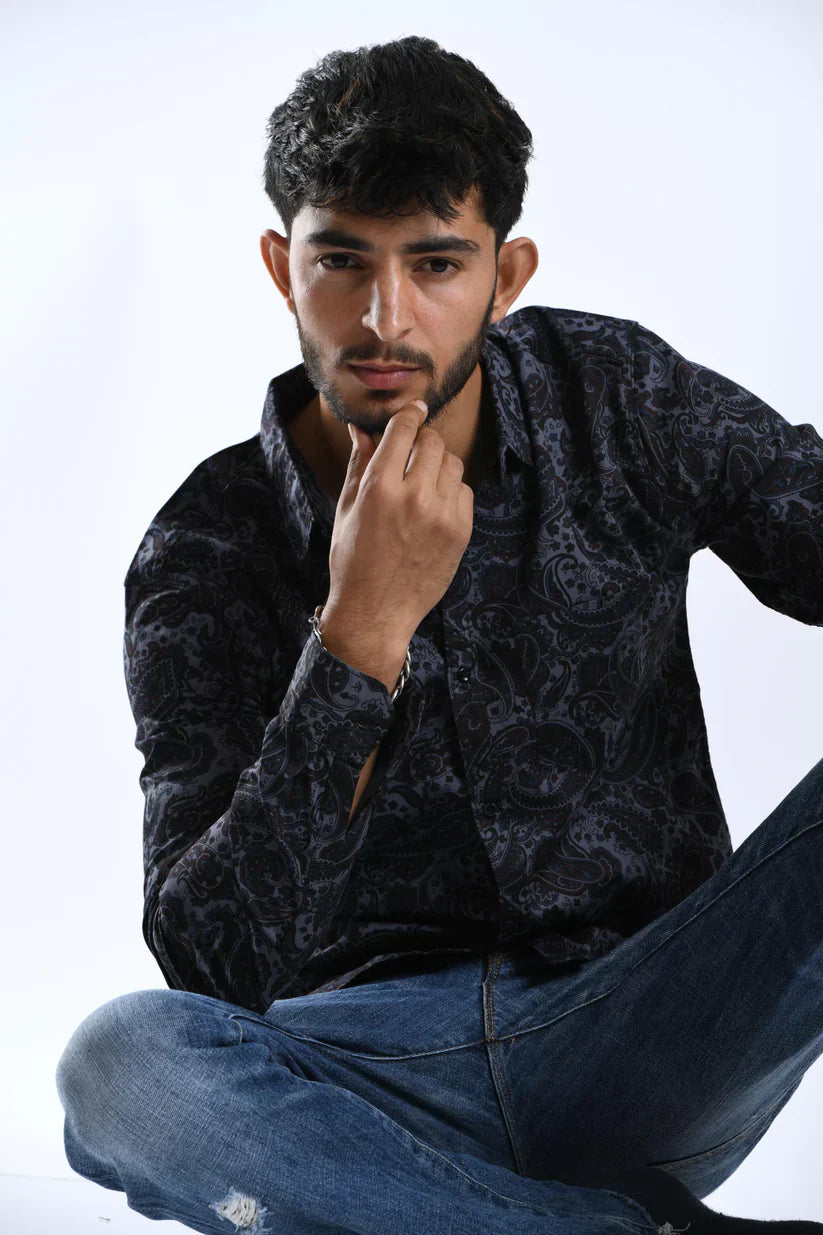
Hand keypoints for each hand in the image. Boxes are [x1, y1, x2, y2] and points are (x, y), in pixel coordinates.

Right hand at [324, 400, 473, 650]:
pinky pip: (463, 491)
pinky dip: (450, 491)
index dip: (409, 414)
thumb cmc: (353, 561)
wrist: (375, 612)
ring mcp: (441, 515)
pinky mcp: (460, 532)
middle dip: (422, 440)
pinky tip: (432, 507)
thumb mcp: (347, 509)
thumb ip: (359, 464)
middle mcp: (413, 497)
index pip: (403, 429)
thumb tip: (360, 428)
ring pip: (451, 463)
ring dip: (437, 464)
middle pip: (432, 441)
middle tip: (412, 451)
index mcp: (379, 488)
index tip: (413, 410)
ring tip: (421, 482)